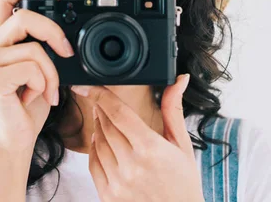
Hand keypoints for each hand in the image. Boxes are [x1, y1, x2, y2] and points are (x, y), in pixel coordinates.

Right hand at [0, 0, 73, 153]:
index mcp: (0, 39)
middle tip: (67, 52)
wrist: (15, 139)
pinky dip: (43, 85)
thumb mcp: (39, 70)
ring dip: (51, 73)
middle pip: (24, 17)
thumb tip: (66, 37)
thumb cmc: (26, 105)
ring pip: (34, 48)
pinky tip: (35, 98)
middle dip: (54, 33)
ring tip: (48, 91)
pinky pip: (31, 69)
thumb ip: (43, 48)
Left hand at [70, 74, 203, 201]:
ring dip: (98, 127)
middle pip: (106, 125)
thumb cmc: (184, 182)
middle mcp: (132, 165)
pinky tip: (99, 140)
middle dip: (101, 109)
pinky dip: (94, 148)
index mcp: (150, 149)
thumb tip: (179, 80)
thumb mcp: (182, 144)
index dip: (99, 95)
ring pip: (98, 143)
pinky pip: (93, 164)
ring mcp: (118, 182)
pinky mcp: (109, 195)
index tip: (86, 86)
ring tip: (102, 118)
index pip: (118, 113)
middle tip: (100, 100)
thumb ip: (173, 109)